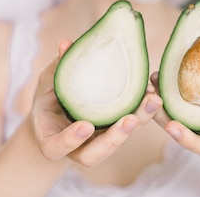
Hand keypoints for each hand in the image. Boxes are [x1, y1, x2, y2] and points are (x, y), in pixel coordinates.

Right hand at [30, 39, 162, 165]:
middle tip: (131, 120)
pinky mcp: (113, 134)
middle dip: (115, 138)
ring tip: (152, 101)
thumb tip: (66, 44)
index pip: (57, 147)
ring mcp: (96, 144)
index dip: (71, 139)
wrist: (56, 117)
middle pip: (95, 154)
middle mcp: (75, 149)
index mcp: (51, 140)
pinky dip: (141, 113)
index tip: (85, 126)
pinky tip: (152, 93)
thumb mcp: (47, 83)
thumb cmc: (48, 100)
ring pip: (117, 144)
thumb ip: (57, 67)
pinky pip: (128, 129)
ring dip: (137, 124)